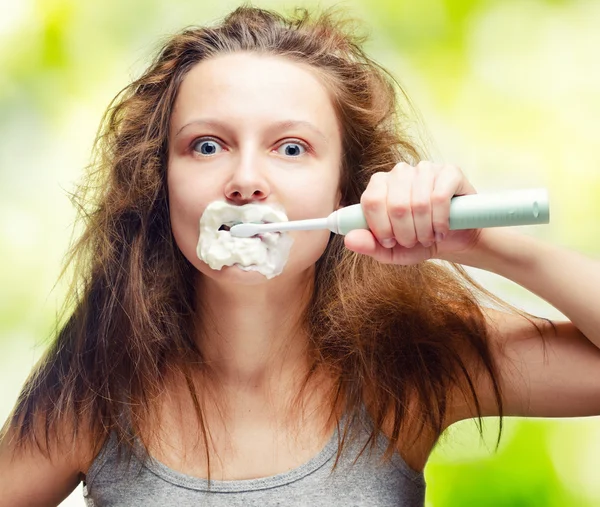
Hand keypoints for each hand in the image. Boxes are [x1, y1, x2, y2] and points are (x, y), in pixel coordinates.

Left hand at [344, 161, 482, 264]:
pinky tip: (442, 230)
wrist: (452, 239)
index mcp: (380, 185)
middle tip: (413, 242)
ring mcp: (425, 169)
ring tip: (428, 237)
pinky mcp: (449, 172)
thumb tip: (349, 240)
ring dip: (424, 230)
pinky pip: (439, 197)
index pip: (371, 200)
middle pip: (395, 205)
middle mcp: (400, 172)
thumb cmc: (417, 242)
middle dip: (405, 233)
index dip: (380, 227)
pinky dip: (440, 221)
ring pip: (418, 203)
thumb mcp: (390, 251)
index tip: (390, 241)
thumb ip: (368, 246)